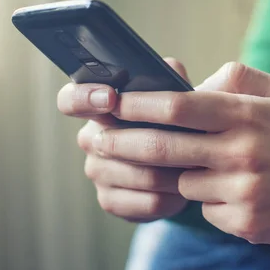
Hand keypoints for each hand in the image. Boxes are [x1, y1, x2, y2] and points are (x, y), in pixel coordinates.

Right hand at [57, 58, 189, 222]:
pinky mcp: (114, 201)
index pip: (72, 99)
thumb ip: (176, 80)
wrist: (197, 165)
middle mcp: (94, 138)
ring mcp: (100, 172)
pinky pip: (141, 202)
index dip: (84, 97)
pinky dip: (168, 197)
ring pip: (129, 174)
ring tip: (193, 168)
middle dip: (146, 143)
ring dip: (165, 173)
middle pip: (103, 143)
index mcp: (102, 107)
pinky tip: (184, 192)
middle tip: (182, 142)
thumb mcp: (187, 97)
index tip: (111, 98)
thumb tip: (172, 68)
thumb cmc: (187, 121)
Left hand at [91, 62, 269, 244]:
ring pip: (182, 182)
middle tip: (97, 140)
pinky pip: (205, 209)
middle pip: (164, 147)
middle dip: (123, 143)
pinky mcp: (246, 222)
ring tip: (191, 163)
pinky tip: (234, 189)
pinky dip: (207, 198)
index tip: (112, 101)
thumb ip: (237, 79)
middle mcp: (242, 153)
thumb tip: (192, 85)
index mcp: (248, 115)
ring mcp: (243, 191)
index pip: (179, 106)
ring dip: (176, 173)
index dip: (138, 104)